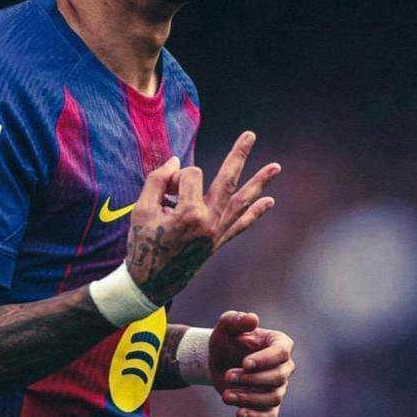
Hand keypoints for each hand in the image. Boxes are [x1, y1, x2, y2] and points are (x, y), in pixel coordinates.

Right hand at [126, 132, 279, 305]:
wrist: (149, 283)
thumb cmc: (142, 243)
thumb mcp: (141, 209)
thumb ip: (157, 179)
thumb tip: (176, 161)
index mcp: (190, 213)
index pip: (188, 176)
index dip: (172, 178)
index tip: (160, 192)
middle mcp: (209, 222)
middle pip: (227, 180)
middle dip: (238, 155)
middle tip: (251, 134)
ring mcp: (216, 233)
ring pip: (241, 202)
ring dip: (259, 183)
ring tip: (276, 167)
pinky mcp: (218, 243)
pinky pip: (240, 225)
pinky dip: (254, 213)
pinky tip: (269, 202)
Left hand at [209, 310, 294, 416]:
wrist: (217, 359)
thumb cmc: (226, 338)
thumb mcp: (226, 325)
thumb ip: (237, 319)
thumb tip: (253, 319)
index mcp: (278, 343)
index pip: (281, 353)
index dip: (264, 360)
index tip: (244, 364)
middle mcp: (284, 366)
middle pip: (278, 378)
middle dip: (252, 379)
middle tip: (228, 376)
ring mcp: (278, 387)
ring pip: (273, 398)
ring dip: (249, 398)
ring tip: (226, 395)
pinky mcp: (269, 405)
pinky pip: (270, 416)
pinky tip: (239, 413)